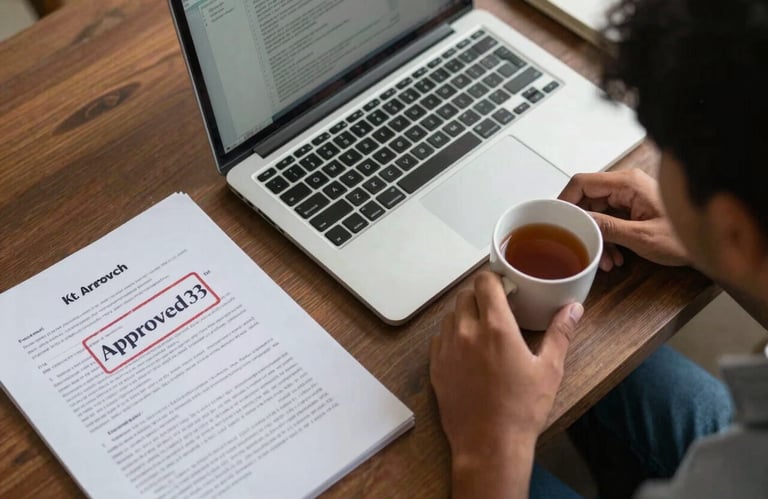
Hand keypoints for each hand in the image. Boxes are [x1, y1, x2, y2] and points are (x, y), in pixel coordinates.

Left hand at [430, 272, 583, 498]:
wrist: (489, 445)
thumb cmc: (522, 409)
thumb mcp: (549, 370)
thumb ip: (560, 333)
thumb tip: (574, 309)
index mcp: (496, 327)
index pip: (485, 282)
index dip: (494, 279)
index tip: (504, 286)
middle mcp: (466, 332)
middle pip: (466, 295)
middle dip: (480, 295)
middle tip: (496, 308)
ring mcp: (447, 349)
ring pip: (451, 315)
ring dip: (465, 314)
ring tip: (483, 329)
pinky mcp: (435, 365)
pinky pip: (440, 337)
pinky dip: (452, 335)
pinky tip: (467, 349)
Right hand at [559, 169, 688, 269]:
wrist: (711, 246)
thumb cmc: (685, 237)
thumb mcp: (641, 237)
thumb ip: (606, 228)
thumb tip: (579, 222)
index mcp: (628, 183)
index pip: (582, 183)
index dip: (564, 200)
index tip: (556, 220)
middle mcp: (627, 185)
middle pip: (587, 199)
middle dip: (583, 226)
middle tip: (583, 247)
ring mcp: (630, 196)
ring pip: (597, 213)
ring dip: (596, 237)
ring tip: (606, 260)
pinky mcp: (633, 208)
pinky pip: (609, 220)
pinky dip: (607, 239)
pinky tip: (616, 257)